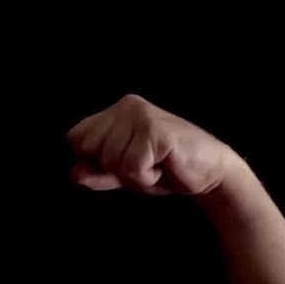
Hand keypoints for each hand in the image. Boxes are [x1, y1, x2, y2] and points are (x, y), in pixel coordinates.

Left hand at [66, 95, 251, 196]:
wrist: (209, 173)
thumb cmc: (166, 170)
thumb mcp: (123, 174)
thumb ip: (97, 174)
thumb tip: (74, 174)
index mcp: (115, 111)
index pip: (75, 139)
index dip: (94, 160)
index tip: (124, 161)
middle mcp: (126, 106)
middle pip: (88, 149)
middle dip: (113, 168)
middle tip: (143, 163)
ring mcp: (141, 115)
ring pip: (110, 161)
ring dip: (133, 175)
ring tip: (156, 164)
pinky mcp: (155, 130)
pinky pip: (132, 168)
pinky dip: (147, 177)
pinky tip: (164, 166)